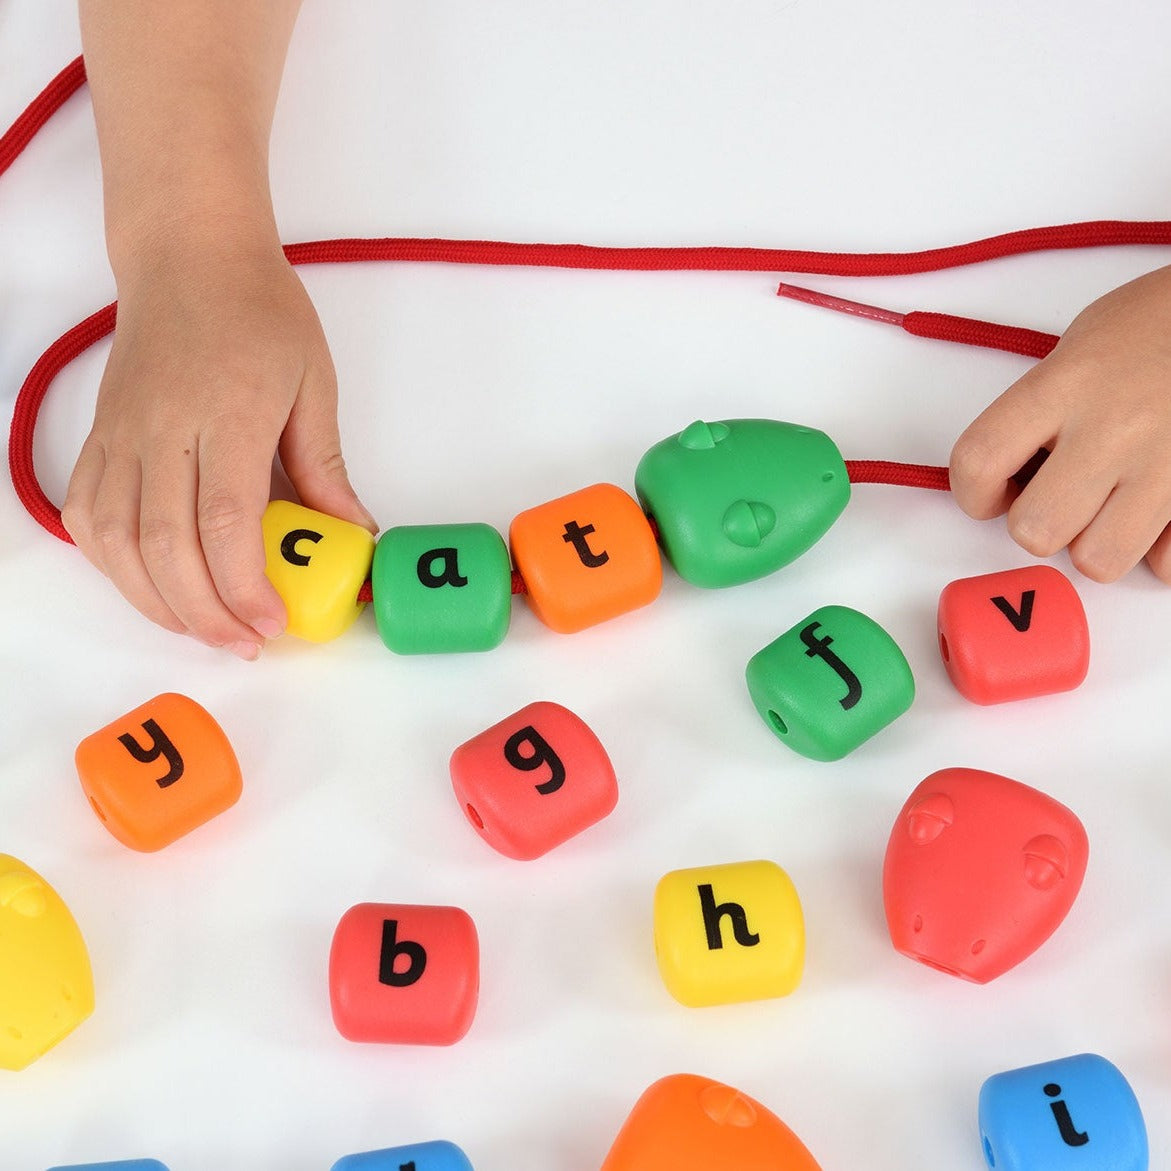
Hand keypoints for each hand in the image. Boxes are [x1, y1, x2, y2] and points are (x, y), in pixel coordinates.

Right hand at [62, 229, 376, 656]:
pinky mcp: (100, 438)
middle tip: (245, 644)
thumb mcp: (314, 384)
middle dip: (205, 612)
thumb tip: (353, 534)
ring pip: (116, 541)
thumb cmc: (259, 313)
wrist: (188, 258)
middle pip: (165, 546)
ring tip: (204, 627)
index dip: (244, 586)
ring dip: (157, 600)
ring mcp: (121, 434)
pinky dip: (113, 564)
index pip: (225, 522)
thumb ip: (324, 466)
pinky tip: (151, 585)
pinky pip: (88, 515)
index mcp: (228, 413)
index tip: (273, 625)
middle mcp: (162, 427)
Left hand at [949, 265, 1170, 583]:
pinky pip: (1167, 561)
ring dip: (1095, 543)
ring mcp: (1167, 461)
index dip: (972, 493)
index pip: (979, 459)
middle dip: (1037, 526)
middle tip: (1055, 499)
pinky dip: (1156, 550)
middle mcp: (1114, 426)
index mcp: (1066, 383)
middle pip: (1036, 529)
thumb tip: (1011, 482)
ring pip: (1098, 559)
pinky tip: (1157, 514)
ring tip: (1108, 507)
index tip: (989, 493)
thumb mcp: (1077, 350)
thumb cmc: (1154, 326)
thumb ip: (1036, 414)